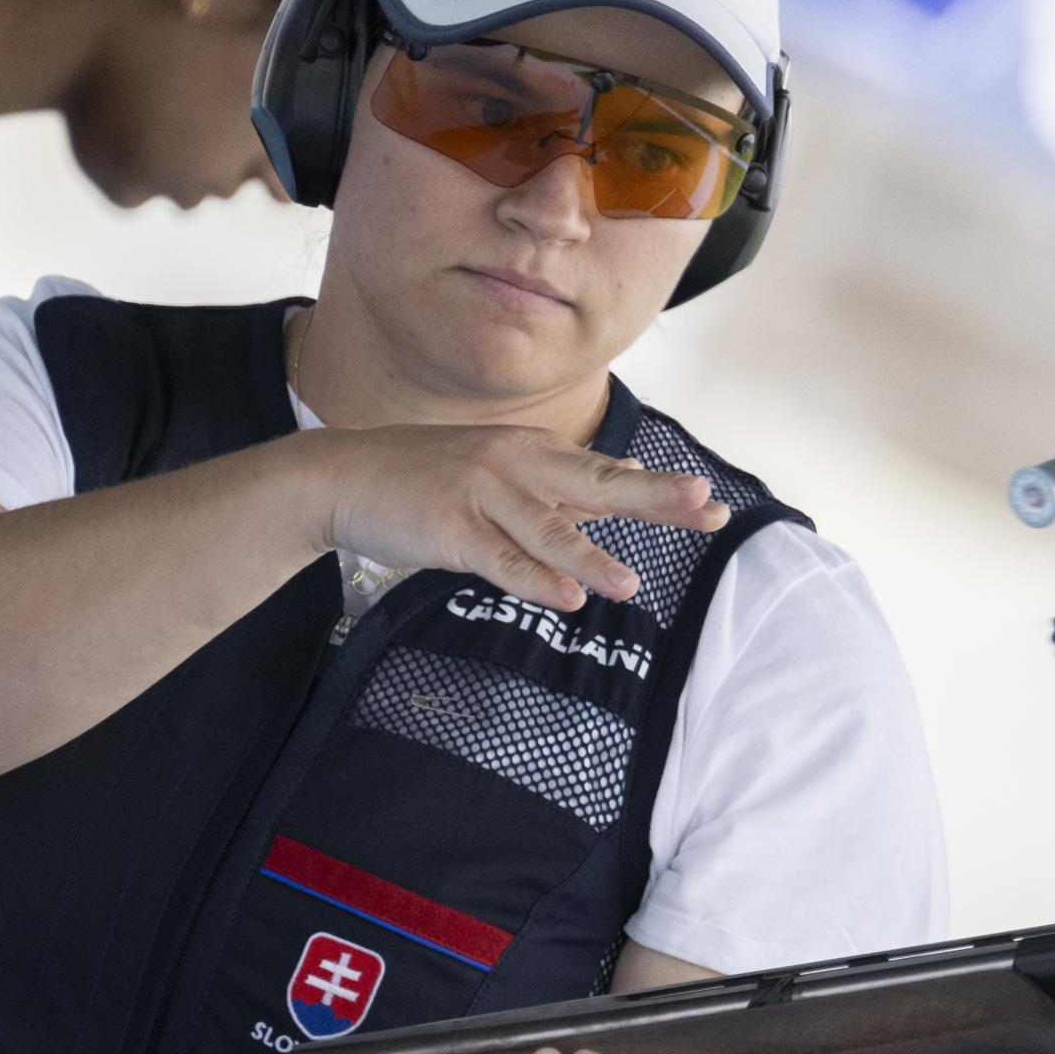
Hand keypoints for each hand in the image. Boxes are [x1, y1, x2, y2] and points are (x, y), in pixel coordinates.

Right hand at [302, 425, 728, 610]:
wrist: (341, 476)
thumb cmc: (427, 480)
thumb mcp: (501, 471)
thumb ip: (561, 483)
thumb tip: (626, 478)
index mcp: (533, 456)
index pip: (608, 476)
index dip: (661, 492)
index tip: (712, 504)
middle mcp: (514, 467)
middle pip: (593, 485)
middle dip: (651, 498)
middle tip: (701, 506)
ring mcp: (480, 495)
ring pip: (545, 529)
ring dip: (589, 557)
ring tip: (629, 586)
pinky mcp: (447, 528)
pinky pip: (496, 558)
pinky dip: (531, 579)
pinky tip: (565, 597)